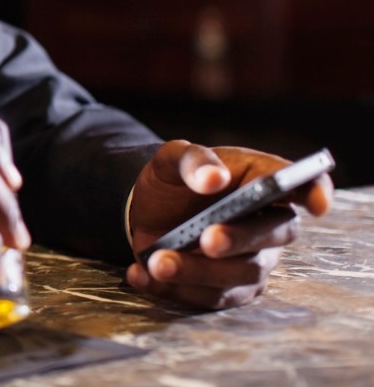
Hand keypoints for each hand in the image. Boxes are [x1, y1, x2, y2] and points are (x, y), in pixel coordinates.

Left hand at [126, 140, 332, 308]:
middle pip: (272, 236)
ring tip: (157, 261)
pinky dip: (172, 289)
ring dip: (196, 271)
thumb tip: (213, 179)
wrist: (145, 208)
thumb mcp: (171, 158)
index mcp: (262, 181)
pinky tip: (140, 274)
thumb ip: (192, 160)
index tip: (316, 203)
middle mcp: (267, 225)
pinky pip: (207, 298)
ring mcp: (251, 261)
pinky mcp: (227, 289)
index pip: (302, 185)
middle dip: (240, 239)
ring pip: (239, 275)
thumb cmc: (174, 179)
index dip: (315, 193)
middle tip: (207, 238)